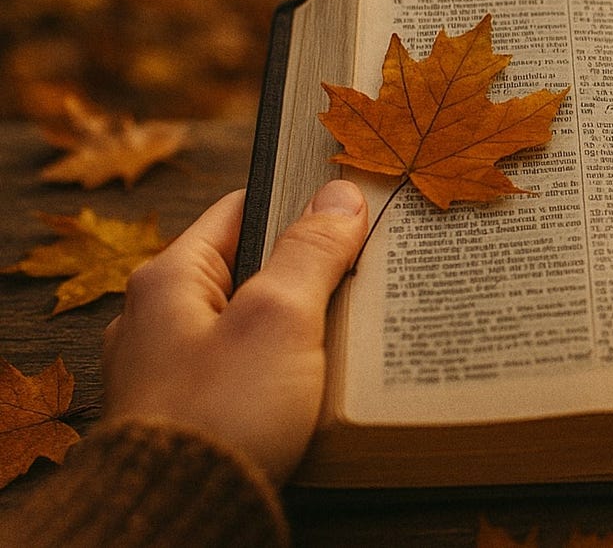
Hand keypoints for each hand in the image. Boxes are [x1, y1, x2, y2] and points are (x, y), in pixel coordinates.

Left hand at [101, 180, 368, 484]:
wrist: (181, 517)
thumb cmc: (220, 414)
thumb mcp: (279, 318)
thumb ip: (310, 253)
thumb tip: (338, 196)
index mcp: (168, 279)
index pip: (240, 212)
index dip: (296, 205)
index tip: (347, 207)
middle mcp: (156, 320)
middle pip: (247, 272)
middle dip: (304, 274)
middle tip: (358, 274)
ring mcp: (169, 372)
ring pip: (246, 328)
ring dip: (294, 329)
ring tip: (343, 333)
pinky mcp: (188, 416)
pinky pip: (243, 376)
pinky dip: (278, 374)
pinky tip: (312, 386)